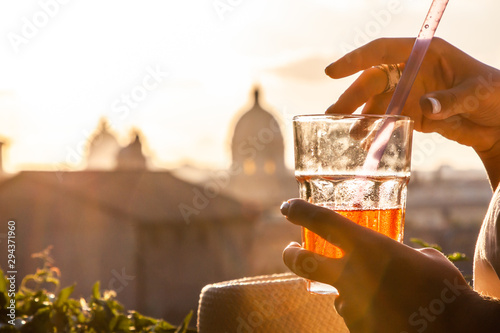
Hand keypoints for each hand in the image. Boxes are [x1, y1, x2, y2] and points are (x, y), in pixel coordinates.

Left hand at [281, 199, 486, 332]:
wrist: (454, 332)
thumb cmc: (444, 289)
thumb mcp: (424, 259)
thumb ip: (400, 254)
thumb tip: (398, 258)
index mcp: (367, 247)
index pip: (322, 221)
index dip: (300, 211)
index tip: (287, 207)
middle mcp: (350, 275)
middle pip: (302, 262)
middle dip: (291, 254)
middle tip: (290, 250)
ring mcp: (350, 304)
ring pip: (336, 294)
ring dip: (351, 292)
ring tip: (382, 297)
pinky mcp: (356, 328)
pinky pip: (355, 315)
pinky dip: (366, 312)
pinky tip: (388, 314)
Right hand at [325, 38, 499, 187]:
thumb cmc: (496, 94)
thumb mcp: (478, 93)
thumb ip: (452, 99)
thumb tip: (424, 106)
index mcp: (425, 54)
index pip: (383, 51)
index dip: (356, 60)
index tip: (332, 72)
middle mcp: (413, 71)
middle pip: (374, 79)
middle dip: (353, 96)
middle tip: (333, 114)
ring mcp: (411, 93)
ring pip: (377, 102)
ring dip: (361, 117)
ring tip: (350, 135)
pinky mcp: (412, 113)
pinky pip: (388, 121)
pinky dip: (377, 132)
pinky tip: (367, 144)